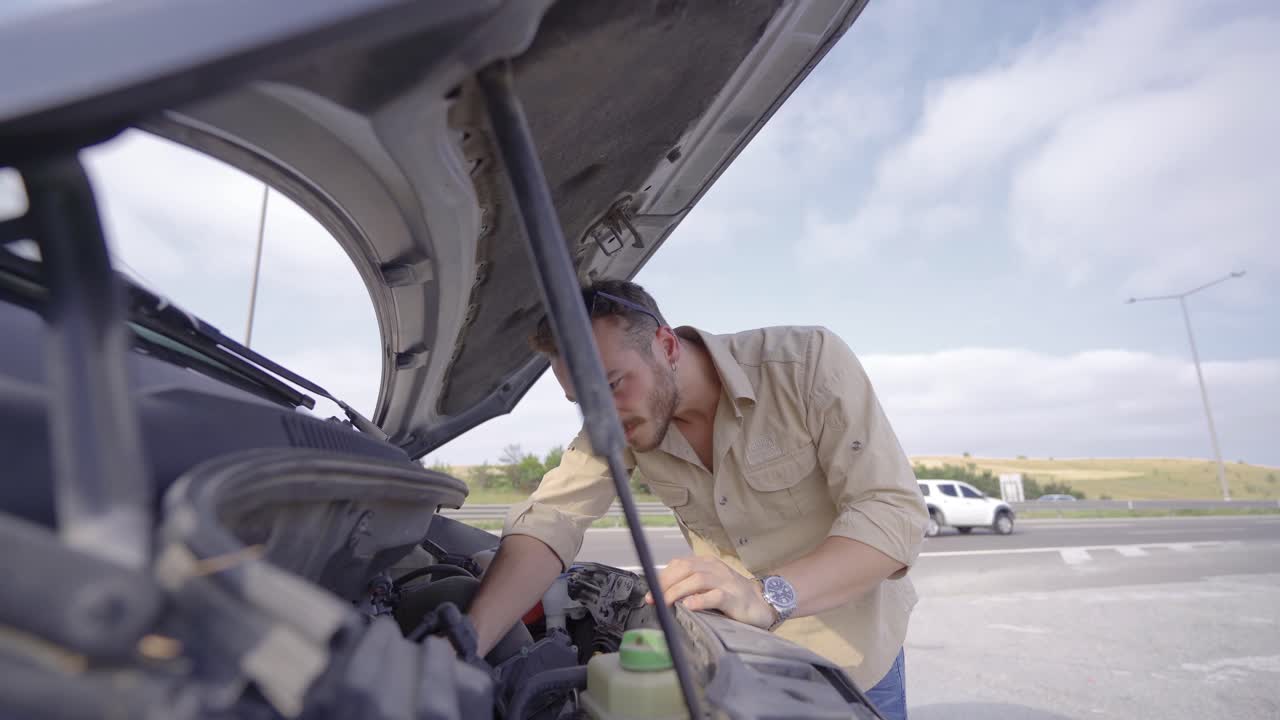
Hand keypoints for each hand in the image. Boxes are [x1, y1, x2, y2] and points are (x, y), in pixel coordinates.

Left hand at [643, 555, 775, 629]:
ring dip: (677, 592)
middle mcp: (715, 569)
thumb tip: (663, 595)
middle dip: (665, 584)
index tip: (650, 593)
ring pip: (697, 580)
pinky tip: (688, 606)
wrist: (762, 604)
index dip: (662, 577)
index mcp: (707, 564)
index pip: (679, 564)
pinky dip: (699, 600)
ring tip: (665, 603)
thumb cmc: (731, 597)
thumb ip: (691, 586)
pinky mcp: (734, 598)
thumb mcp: (709, 587)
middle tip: (653, 600)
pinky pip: (715, 596)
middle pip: (685, 569)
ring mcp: (725, 582)